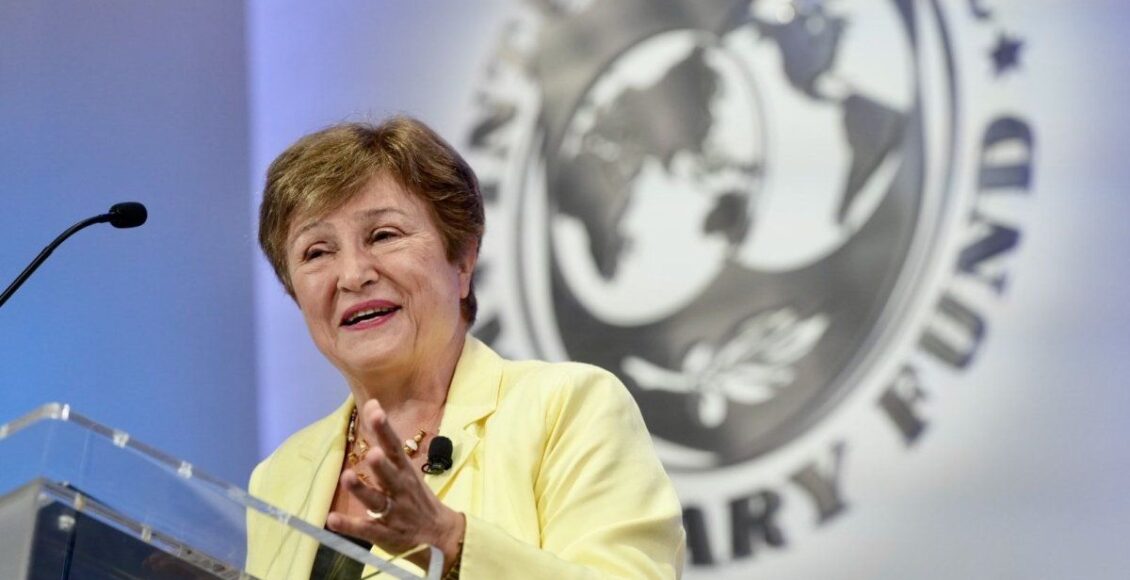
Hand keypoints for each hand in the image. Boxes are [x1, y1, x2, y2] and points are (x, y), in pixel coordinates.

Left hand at [326, 399, 465, 571]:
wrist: (441, 534)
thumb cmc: (417, 497)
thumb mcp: (407, 470)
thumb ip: (387, 443)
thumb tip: (372, 405)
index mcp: (405, 471)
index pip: (395, 446)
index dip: (384, 429)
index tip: (374, 408)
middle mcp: (400, 489)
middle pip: (389, 474)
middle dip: (381, 464)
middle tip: (373, 453)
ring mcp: (394, 512)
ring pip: (376, 500)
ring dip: (362, 490)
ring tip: (348, 478)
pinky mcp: (385, 533)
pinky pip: (365, 529)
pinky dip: (349, 525)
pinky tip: (332, 519)